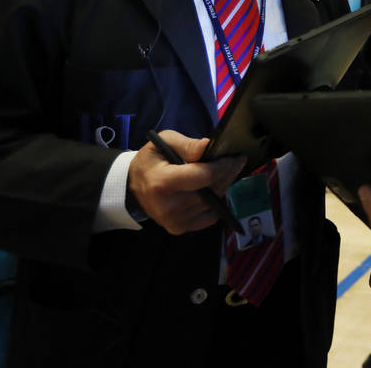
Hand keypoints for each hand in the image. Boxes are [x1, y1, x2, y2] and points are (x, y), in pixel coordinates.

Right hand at [127, 130, 244, 234]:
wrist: (133, 187)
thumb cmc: (150, 161)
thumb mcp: (163, 142)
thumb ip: (187, 144)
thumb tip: (208, 146)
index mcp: (163, 183)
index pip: (203, 177)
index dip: (223, 166)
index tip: (236, 157)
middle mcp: (169, 206)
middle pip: (211, 190)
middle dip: (228, 174)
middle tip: (237, 162)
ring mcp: (175, 221)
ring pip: (213, 203)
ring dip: (222, 187)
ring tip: (226, 173)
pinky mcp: (179, 228)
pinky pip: (209, 216)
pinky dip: (215, 202)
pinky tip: (214, 189)